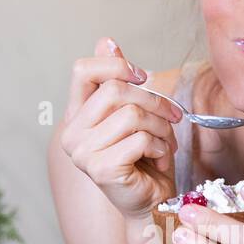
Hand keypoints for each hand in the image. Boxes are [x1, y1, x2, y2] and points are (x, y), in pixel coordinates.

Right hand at [59, 36, 184, 221]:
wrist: (151, 203)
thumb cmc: (143, 158)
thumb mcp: (133, 113)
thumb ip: (117, 80)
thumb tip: (106, 41)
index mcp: (76, 116)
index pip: (83, 70)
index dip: (116, 66)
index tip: (142, 76)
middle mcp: (72, 134)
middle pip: (115, 90)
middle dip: (153, 101)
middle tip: (171, 118)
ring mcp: (83, 154)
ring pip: (132, 115)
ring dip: (161, 127)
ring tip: (165, 142)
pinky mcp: (101, 169)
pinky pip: (140, 139)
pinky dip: (160, 147)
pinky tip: (158, 159)